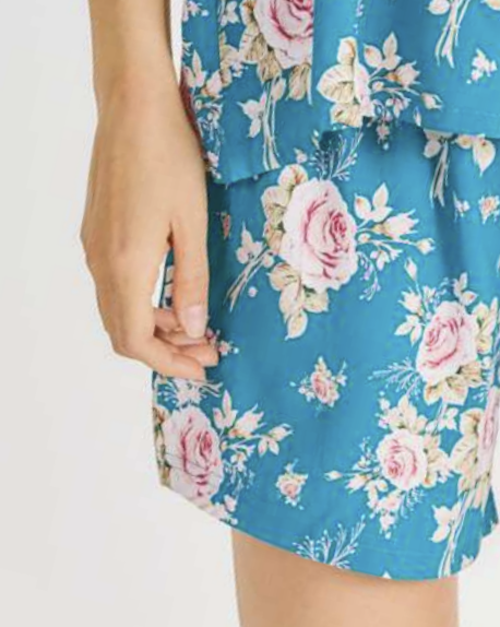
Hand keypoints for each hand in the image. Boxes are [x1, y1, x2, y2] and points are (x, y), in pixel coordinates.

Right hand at [81, 83, 218, 379]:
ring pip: (119, 309)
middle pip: (124, 332)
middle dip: (166, 350)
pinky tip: (173, 292)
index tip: (203, 368)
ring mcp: (94, 247)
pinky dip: (144, 302)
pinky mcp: (98, 233)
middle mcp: (101, 262)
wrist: (133, 107)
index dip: (170, 363)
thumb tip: (194, 328)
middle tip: (207, 349)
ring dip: (156, 326)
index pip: (137, 340)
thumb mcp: (192, 223)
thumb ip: (192, 280)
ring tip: (196, 323)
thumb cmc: (170, 158)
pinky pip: (116, 286)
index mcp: (125, 265)